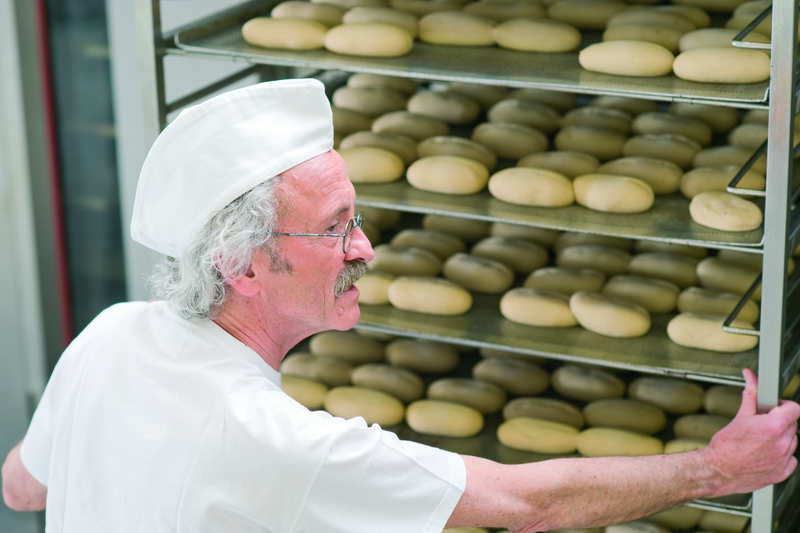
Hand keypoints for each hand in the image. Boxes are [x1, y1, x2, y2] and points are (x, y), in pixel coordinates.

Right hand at [702, 369, 799, 497]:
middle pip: (792, 425)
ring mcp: (784, 460)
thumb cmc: (725, 446)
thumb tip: (751, 376)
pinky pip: (791, 460)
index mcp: (773, 426)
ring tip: (761, 441)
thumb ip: (750, 393)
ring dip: (781, 438)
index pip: (795, 409)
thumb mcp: (739, 416)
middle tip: (762, 424)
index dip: (785, 406)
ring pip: (792, 442)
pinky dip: (782, 456)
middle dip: (779, 421)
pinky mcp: (782, 473)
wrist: (717, 470)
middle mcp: (782, 444)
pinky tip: (765, 453)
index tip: (776, 408)